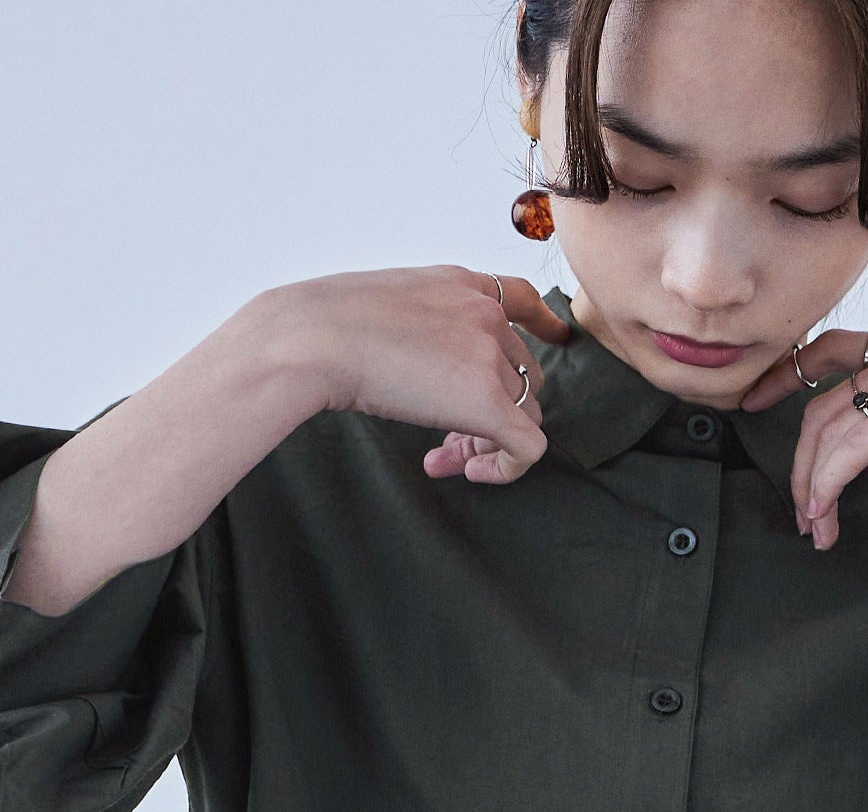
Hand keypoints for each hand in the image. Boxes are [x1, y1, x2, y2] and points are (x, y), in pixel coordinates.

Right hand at [260, 264, 572, 484]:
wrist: (312, 339)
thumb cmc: (322, 326)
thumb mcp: (380, 305)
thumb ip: (416, 326)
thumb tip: (416, 364)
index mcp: (460, 284)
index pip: (522, 297)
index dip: (544, 325)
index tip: (555, 338)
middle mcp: (485, 314)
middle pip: (521, 374)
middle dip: (494, 409)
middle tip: (449, 440)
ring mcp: (490, 356)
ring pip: (523, 413)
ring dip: (488, 440)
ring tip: (444, 457)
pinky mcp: (489, 402)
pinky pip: (527, 448)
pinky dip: (505, 467)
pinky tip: (468, 471)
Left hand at [736, 330, 867, 547]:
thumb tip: (866, 467)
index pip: (835, 350)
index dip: (787, 373)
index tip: (755, 403)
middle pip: (823, 402)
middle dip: (801, 463)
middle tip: (802, 514)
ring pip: (833, 425)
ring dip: (813, 483)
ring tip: (816, 527)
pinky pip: (856, 443)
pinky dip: (831, 481)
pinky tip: (827, 513)